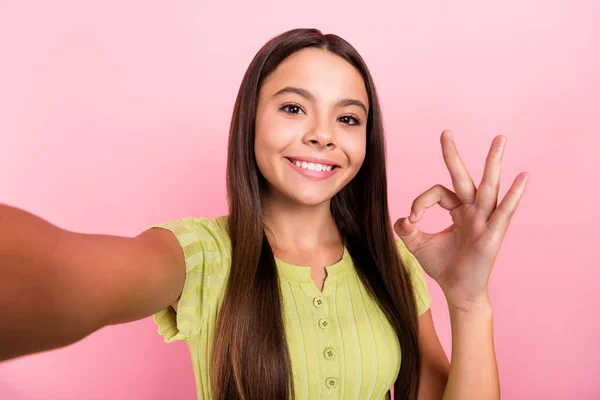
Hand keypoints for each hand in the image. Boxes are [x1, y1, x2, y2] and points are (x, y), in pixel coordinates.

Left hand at [394, 130, 529, 309]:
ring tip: (500, 139)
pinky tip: (523, 176)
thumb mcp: (418, 245)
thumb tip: (401, 219)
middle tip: (445, 132)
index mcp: (458, 211)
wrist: (458, 292)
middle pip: (464, 177)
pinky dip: (515, 194)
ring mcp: (485, 220)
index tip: (411, 219)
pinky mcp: (493, 234)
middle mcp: (473, 211)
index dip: (421, 202)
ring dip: (493, 162)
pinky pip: (505, 211)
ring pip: (488, 186)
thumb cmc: (443, 267)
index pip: (438, 193)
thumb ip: (406, 230)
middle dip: (453, 155)